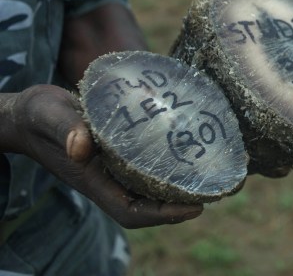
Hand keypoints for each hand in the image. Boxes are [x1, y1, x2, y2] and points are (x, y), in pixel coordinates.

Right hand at [7, 85, 203, 228]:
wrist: (29, 114)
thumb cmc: (38, 117)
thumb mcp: (50, 117)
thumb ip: (66, 129)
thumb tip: (82, 146)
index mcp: (94, 180)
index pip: (134, 210)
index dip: (165, 214)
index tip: (197, 207)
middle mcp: (110, 178)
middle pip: (153, 201)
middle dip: (188, 198)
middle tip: (226, 185)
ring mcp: (116, 167)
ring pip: (156, 182)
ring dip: (186, 180)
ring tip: (222, 168)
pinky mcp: (121, 150)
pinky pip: (152, 162)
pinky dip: (174, 159)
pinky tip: (196, 143)